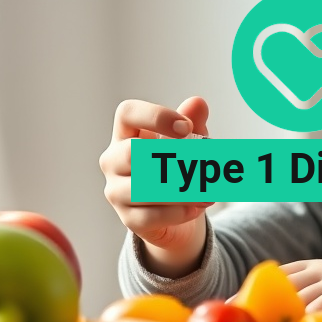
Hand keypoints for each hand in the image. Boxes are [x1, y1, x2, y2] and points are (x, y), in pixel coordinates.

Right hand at [99, 97, 211, 277]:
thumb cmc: (179, 168)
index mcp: (126, 133)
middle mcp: (113, 160)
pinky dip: (178, 212)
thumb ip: (194, 123)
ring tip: (208, 192)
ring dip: (181, 190)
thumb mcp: (191, 143)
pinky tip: (196, 208)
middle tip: (202, 164)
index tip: (186, 127)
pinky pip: (150, 216)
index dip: (156, 116)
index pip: (128, 113)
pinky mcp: (127, 218)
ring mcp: (116, 190)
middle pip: (132, 152)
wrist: (177, 213)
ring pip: (142, 188)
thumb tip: (197, 103)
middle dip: (170, 158)